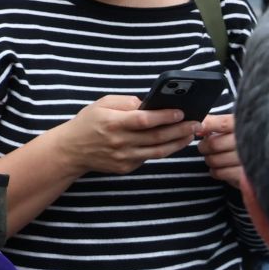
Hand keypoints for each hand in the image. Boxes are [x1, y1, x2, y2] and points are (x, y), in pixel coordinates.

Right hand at [57, 96, 199, 175]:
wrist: (71, 150)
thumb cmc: (87, 122)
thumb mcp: (101, 104)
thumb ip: (125, 102)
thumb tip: (148, 104)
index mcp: (113, 123)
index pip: (144, 120)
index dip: (164, 117)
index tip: (181, 112)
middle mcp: (120, 142)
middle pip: (156, 137)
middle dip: (179, 130)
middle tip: (196, 124)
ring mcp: (124, 157)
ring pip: (157, 151)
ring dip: (177, 143)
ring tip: (191, 134)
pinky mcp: (126, 167)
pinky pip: (148, 158)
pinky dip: (163, 150)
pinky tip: (173, 142)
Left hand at [197, 113, 244, 187]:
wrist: (266, 158)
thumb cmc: (244, 139)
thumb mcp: (234, 126)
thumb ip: (215, 123)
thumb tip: (198, 127)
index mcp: (246, 126)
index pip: (223, 124)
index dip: (208, 125)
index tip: (198, 128)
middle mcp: (249, 142)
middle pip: (213, 144)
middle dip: (204, 146)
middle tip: (205, 146)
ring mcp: (248, 160)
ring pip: (213, 160)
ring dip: (209, 159)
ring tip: (215, 156)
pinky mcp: (245, 176)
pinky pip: (219, 173)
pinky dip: (215, 171)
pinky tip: (221, 166)